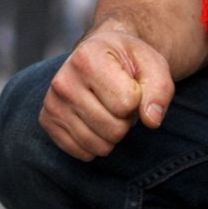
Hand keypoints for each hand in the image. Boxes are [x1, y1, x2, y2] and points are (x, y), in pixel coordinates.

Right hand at [39, 28, 174, 159]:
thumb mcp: (152, 64)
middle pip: (114, 129)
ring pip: (99, 145)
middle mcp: (63, 79)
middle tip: (120, 100)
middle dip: (126, 120)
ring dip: (112, 134)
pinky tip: (94, 120)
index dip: (138, 99)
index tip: (130, 84)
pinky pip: (83, 153)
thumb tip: (152, 120)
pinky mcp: (47, 121)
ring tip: (107, 108)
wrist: (99, 56)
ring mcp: (52, 102)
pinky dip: (96, 144)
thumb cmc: (127, 62)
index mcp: (86, 56)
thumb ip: (159, 89)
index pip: (127, 103)